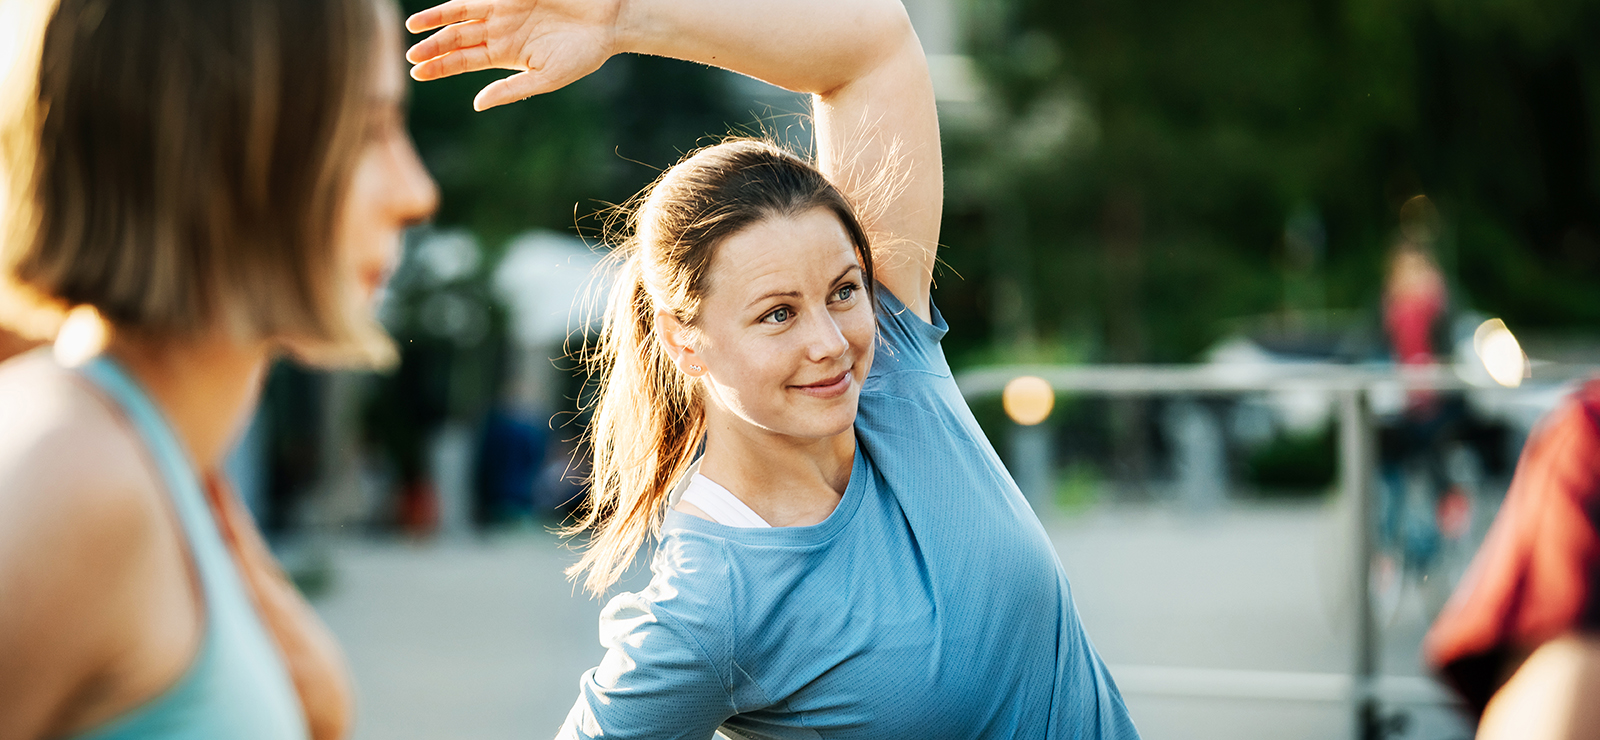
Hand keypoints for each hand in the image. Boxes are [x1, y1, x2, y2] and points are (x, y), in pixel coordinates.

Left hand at [405, 0, 623, 110]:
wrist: (608, 22)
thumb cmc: (583, 55)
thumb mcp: (546, 78)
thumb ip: (511, 89)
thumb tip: (477, 104)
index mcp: (505, 56)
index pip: (463, 62)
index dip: (439, 67)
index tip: (416, 73)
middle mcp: (499, 32)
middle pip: (456, 40)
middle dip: (433, 48)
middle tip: (411, 56)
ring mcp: (504, 11)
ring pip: (461, 16)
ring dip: (436, 22)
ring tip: (413, 28)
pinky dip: (458, 4)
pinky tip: (440, 10)